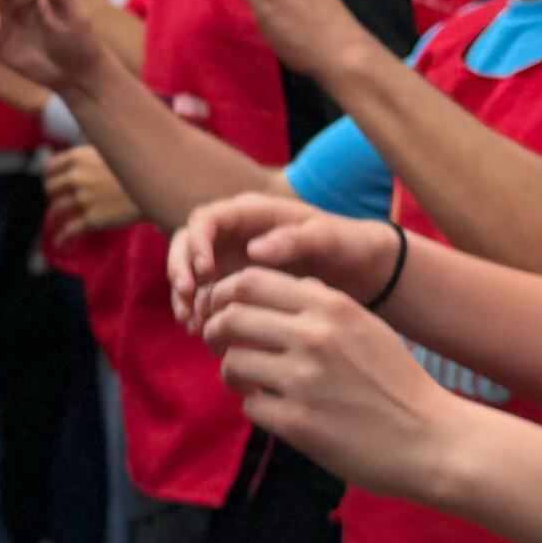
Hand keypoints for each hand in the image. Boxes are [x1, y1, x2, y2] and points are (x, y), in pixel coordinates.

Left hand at [45, 144, 138, 237]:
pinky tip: (60, 242)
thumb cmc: (139, 167)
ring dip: (56, 216)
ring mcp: (83, 198)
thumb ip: (94, 156)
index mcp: (79, 157)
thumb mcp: (112, 151)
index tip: (53, 181)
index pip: (52, 166)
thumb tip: (85, 160)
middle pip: (51, 188)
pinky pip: (70, 231)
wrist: (158, 185)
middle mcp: (77, 176)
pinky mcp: (92, 219)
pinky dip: (62, 238)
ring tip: (57, 222)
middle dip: (54, 195)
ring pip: (57, 209)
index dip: (51, 175)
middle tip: (58, 200)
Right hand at [170, 189, 387, 312]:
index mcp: (253, 212)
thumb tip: (252, 250)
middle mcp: (235, 231)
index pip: (208, 219)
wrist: (361, 267)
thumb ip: (293, 239)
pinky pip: (204, 292)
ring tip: (191, 322)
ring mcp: (231, 256)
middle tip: (186, 298)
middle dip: (180, 268)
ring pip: (190, 269)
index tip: (203, 271)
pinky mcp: (234, 281)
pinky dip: (197, 308)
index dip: (197, 243)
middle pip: (187, 242)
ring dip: (184, 293)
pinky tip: (199, 330)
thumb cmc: (346, 244)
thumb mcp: (327, 238)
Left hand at [194, 266, 464, 498]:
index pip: (250, 281)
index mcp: (331, 307)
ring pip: (233, 363)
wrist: (432, 440)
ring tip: (250, 381)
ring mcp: (302, 380)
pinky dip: (256, 407)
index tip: (221, 309)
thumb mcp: (368, 326)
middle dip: (214, 330)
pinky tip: (276, 410)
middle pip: (231, 318)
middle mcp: (313, 337)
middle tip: (217, 343)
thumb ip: (326, 304)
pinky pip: (250, 406)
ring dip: (233, 372)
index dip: (224, 294)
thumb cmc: (398, 383)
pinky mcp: (297, 423)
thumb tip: (288, 288)